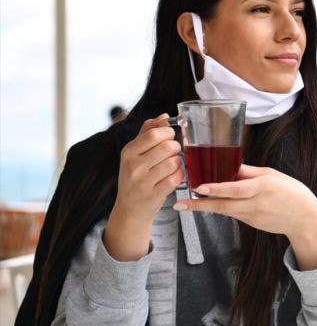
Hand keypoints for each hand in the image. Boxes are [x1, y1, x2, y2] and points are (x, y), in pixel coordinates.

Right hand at [106, 114, 183, 259]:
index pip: (153, 134)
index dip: (168, 133)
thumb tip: (163, 116)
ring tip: (172, 166)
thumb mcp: (134, 154)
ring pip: (173, 162)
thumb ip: (147, 133)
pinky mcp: (153, 195)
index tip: (169, 137)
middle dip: (175, 148)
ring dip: (177, 163)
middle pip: (167, 147)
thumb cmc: (135, 177)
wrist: (129, 209)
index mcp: (128, 152)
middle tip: (172, 153)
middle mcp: (133, 166)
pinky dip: (179, 176)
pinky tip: (173, 177)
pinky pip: (175, 179)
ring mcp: (143, 182)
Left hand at [173, 165, 316, 268]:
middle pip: (224, 205)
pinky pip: (232, 213)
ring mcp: (252, 216)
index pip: (236, 189)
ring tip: (186, 204)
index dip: (217, 189)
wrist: (304, 219)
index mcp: (263, 187)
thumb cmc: (292, 193)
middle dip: (200, 205)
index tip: (199, 187)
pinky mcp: (250, 223)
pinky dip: (220, 208)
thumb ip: (250, 172)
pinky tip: (208, 204)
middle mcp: (256, 203)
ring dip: (205, 207)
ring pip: (225, 210)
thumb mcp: (273, 175)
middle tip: (181, 204)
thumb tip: (229, 164)